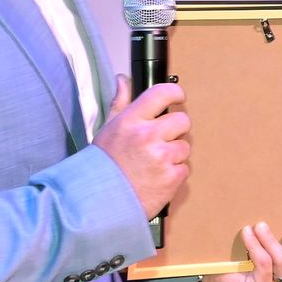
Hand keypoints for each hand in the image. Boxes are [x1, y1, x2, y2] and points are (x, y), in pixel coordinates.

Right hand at [93, 74, 189, 219]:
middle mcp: (148, 136)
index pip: (162, 94)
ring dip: (174, 155)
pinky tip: (156, 178)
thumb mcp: (107, 129)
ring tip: (153, 164)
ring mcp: (161, 157)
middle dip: (175, 130)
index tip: (178, 98)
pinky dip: (174, 174)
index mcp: (131, 121)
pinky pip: (184, 169)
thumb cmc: (102, 165)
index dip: (175, 93)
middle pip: (182, 121)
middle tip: (161, 141)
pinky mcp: (171, 178)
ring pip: (184, 147)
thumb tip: (123, 79)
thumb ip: (120, 102)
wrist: (97, 203)